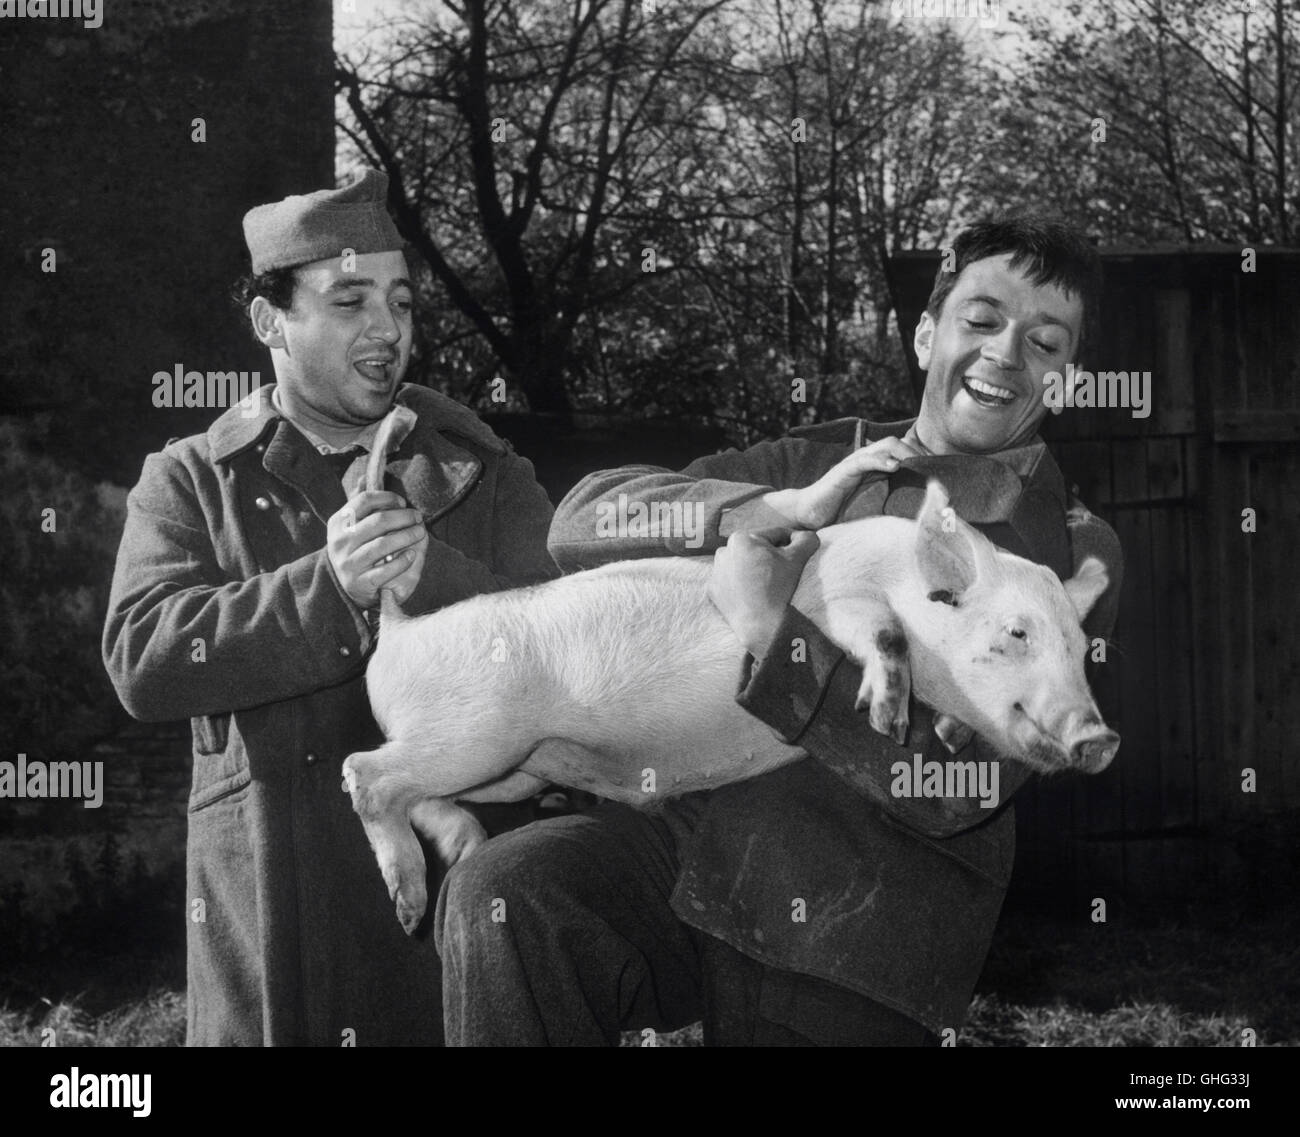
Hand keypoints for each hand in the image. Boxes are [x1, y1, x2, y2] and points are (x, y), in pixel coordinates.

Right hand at [327, 491, 429, 609]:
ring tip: (421, 533)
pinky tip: (412, 554)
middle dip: (403, 517)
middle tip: (418, 518)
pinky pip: (384, 570)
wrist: (347, 587)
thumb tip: (365, 476)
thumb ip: (359, 502)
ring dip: (407, 536)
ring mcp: (348, 563)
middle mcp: (340, 542)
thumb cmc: (356, 549)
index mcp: (338, 523)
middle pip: (378, 521)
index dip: (387, 498)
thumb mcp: (352, 525)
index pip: (364, 501)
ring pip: (382, 545)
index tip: (403, 503)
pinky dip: (402, 561)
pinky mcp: (359, 583)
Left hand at [708, 527, 819, 656]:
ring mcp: (716, 572)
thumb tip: (807, 535)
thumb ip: (806, 539)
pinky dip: (741, 584)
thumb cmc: (779, 587)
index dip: (791, 543)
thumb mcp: (798, 558)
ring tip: (768, 583)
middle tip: (783, 571)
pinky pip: (730, 582)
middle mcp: (723, 551)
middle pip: (756, 549)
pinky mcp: (713, 590)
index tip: (800, 553)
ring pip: (742, 564)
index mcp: (742, 537)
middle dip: (770, 556)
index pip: (774, 535)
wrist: (762, 624)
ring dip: (754, 568)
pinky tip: (753, 593)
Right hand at [765, 436, 920, 529]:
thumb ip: (895, 505)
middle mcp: (869, 460)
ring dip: (905, 452)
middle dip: (918, 452)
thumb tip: (923, 517)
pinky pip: (865, 459)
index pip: (905, 451)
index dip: (922, 457)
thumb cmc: (841, 512)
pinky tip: (894, 467)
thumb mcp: (876, 508)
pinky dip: (881, 460)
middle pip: (899, 443)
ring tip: (918, 463)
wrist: (811, 515)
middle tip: (933, 466)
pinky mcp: (844, 470)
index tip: (940, 469)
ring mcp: (856, 463)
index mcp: (877, 467)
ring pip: (885, 445)